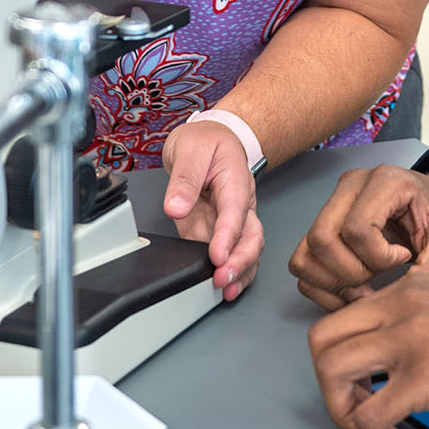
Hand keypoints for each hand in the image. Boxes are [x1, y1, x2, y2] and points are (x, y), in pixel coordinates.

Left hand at [162, 120, 264, 300]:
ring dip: (240, 272)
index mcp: (235, 180)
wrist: (209, 138)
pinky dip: (229, 273)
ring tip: (226, 291)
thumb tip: (177, 206)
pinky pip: (227, 255)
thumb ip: (184, 178)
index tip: (217, 255)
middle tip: (223, 278)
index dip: (228, 236)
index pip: (235, 211)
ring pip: (245, 250)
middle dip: (241, 260)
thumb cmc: (205, 141)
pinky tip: (221, 288)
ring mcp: (229, 220)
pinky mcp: (214, 231)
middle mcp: (239, 204)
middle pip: (251, 236)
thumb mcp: (191, 148)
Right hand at [289, 159, 428, 310]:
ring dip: (332, 282)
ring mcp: (333, 203)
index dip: (379, 259)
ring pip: (305, 254)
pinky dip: (322, 287)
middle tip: (379, 276)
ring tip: (366, 284)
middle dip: (350, 273)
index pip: (357, 229)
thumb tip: (395, 300)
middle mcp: (351, 186)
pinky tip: (352, 289)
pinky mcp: (324, 222)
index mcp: (385, 181)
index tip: (404, 258)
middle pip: (322, 239)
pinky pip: (303, 263)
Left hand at [307, 267, 428, 428]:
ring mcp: (411, 340)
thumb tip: (393, 348)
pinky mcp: (425, 380)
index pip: (344, 315)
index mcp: (411, 287)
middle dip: (329, 382)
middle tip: (356, 406)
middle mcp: (403, 306)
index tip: (362, 380)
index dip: (343, 355)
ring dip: (343, 409)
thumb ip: (422, 314)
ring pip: (332, 370)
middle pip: (323, 339)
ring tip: (371, 425)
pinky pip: (369, 414)